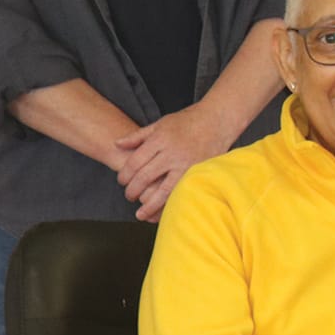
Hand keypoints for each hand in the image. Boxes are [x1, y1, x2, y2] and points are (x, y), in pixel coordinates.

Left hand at [115, 103, 239, 220]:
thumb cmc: (188, 121)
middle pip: (145, 177)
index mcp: (160, 140)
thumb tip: (116, 144)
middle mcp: (172, 153)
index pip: (135, 162)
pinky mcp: (199, 173)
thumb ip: (138, 136)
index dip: (125, 175)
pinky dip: (170, 204)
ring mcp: (187, 164)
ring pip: (163, 190)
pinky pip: (181, 193)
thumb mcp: (160, 124)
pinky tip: (163, 210)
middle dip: (133, 190)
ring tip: (141, 214)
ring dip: (149, 205)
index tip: (121, 181)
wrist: (218, 120)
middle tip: (129, 196)